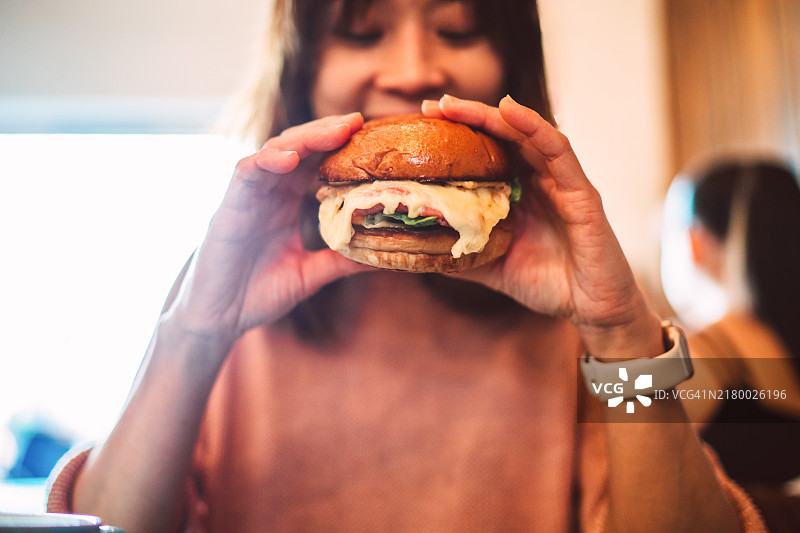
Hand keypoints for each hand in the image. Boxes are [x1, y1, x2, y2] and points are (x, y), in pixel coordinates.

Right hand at [166, 113, 370, 345]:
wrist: (219, 318)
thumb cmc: (258, 293)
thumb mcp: (311, 274)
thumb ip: (341, 261)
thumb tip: (384, 257)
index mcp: (285, 202)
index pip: (314, 162)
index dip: (339, 147)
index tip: (370, 136)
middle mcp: (267, 192)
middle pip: (299, 148)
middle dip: (327, 132)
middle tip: (358, 122)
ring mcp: (247, 197)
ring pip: (275, 151)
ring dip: (304, 138)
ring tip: (335, 131)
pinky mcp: (228, 207)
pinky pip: (245, 173)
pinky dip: (266, 161)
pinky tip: (289, 158)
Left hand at [423, 95, 661, 356]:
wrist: (592, 309)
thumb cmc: (547, 284)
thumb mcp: (492, 266)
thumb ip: (461, 255)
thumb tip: (419, 250)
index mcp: (520, 193)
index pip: (488, 153)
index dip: (458, 137)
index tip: (423, 124)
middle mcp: (540, 180)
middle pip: (504, 136)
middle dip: (468, 117)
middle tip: (434, 106)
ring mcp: (562, 182)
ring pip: (527, 135)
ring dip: (493, 115)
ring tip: (458, 105)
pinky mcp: (582, 192)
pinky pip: (559, 151)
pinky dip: (535, 127)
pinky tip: (511, 110)